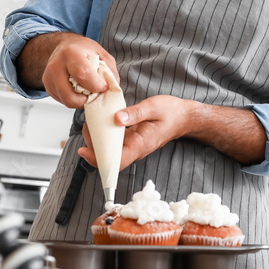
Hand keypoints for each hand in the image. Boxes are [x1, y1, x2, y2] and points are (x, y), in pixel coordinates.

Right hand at [41, 34, 118, 108]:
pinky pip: (63, 100)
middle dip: (87, 100)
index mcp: (71, 53)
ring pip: (66, 101)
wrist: (63, 46)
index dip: (96, 85)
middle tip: (94, 92)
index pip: (82, 74)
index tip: (103, 87)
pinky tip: (77, 88)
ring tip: (86, 90)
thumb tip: (113, 88)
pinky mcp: (47, 86)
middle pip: (70, 96)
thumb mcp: (101, 53)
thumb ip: (109, 70)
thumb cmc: (82, 49)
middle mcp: (56, 66)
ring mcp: (49, 77)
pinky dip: (73, 98)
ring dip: (80, 100)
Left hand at [79, 95, 193, 170]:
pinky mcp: (131, 140)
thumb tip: (116, 118)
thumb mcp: (153, 107)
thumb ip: (135, 113)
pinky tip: (99, 122)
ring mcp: (132, 146)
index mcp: (140, 145)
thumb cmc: (171, 113)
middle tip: (86, 127)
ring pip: (109, 150)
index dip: (98, 160)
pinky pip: (114, 142)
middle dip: (93, 146)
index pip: (117, 161)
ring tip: (90, 123)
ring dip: (97, 140)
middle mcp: (134, 149)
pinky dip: (104, 134)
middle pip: (108, 158)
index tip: (84, 150)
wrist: (183, 117)